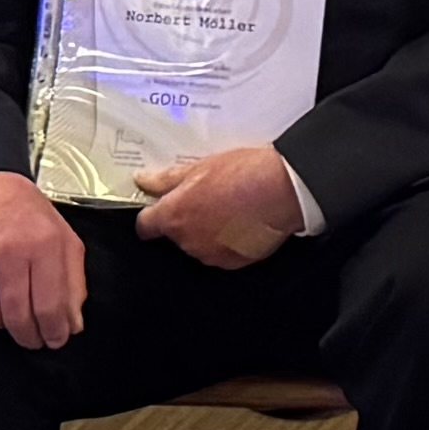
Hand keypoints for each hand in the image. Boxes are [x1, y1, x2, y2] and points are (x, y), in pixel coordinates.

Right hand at [0, 169, 89, 348]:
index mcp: (44, 244)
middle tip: (34, 338)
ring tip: (11, 312)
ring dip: (3, 323)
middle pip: (19, 317)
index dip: (54, 331)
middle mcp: (9, 252)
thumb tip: (73, 322)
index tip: (55, 340)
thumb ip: (74, 281)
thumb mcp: (63, 237)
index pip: (50, 306)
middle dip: (29, 336)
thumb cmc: (23, 213)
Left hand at [136, 142, 306, 268]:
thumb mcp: (200, 166)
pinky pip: (220, 252)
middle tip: (207, 197)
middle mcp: (187, 241)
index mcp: (174, 216)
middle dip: (185, 218)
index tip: (160, 207)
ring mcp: (210, 254)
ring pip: (197, 243)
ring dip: (206, 230)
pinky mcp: (232, 263)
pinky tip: (241, 221)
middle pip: (174, 234)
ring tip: (228, 207)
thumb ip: (166, 179)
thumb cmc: (244, 174)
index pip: (145, 226)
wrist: (285, 190)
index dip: (152, 215)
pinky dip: (226, 241)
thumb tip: (143, 181)